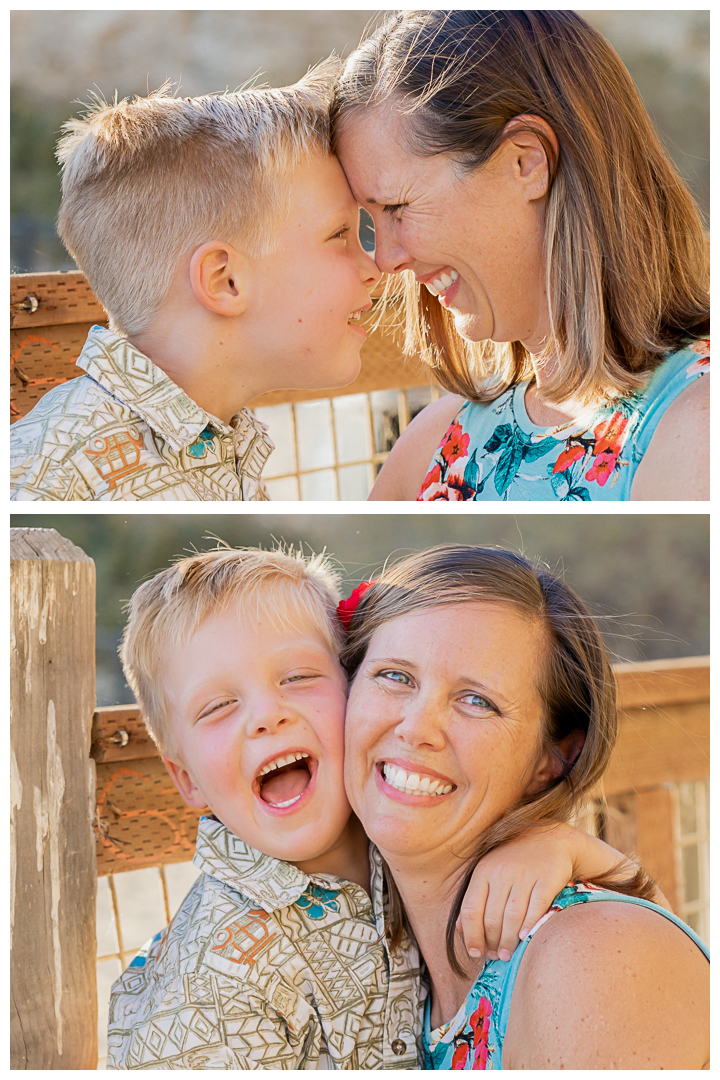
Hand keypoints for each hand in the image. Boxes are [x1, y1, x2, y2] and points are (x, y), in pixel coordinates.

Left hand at [458, 823, 575, 961]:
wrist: (550, 838)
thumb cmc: (515, 861)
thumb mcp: (489, 872)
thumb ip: (474, 899)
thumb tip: (460, 930)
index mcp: (483, 871)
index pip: (471, 910)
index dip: (471, 936)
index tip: (475, 953)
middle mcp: (502, 872)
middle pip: (491, 917)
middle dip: (492, 943)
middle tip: (496, 956)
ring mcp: (525, 874)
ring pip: (512, 917)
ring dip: (508, 941)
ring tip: (508, 954)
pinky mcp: (547, 878)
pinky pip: (536, 908)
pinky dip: (529, 926)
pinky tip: (526, 939)